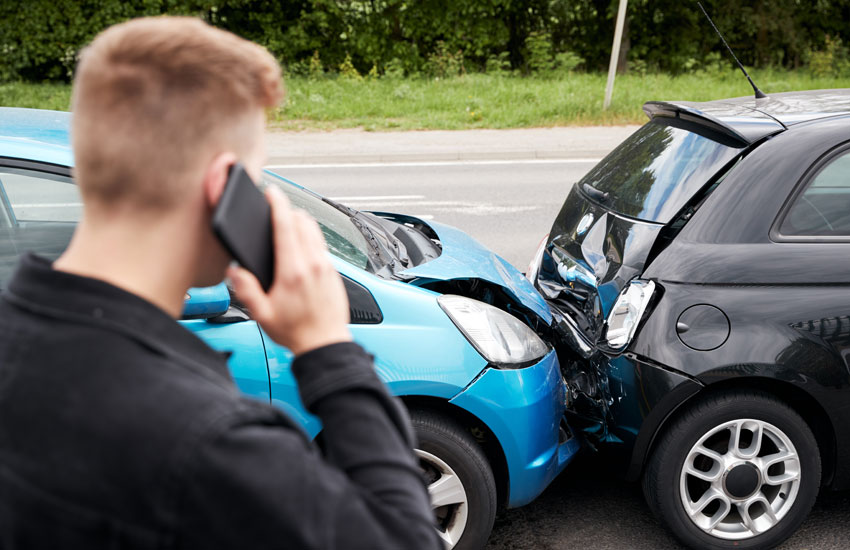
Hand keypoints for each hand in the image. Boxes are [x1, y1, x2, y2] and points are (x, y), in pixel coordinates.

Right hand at [228, 186, 351, 354]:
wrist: (326, 344)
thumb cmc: (296, 331)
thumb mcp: (262, 315)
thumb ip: (246, 291)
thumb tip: (235, 271)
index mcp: (294, 271)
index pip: (286, 227)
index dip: (278, 205)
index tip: (272, 193)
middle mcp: (314, 264)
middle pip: (303, 222)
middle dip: (288, 211)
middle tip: (275, 210)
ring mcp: (327, 267)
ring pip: (315, 231)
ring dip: (301, 222)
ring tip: (287, 224)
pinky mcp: (334, 272)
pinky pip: (322, 245)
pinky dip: (310, 238)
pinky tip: (301, 247)